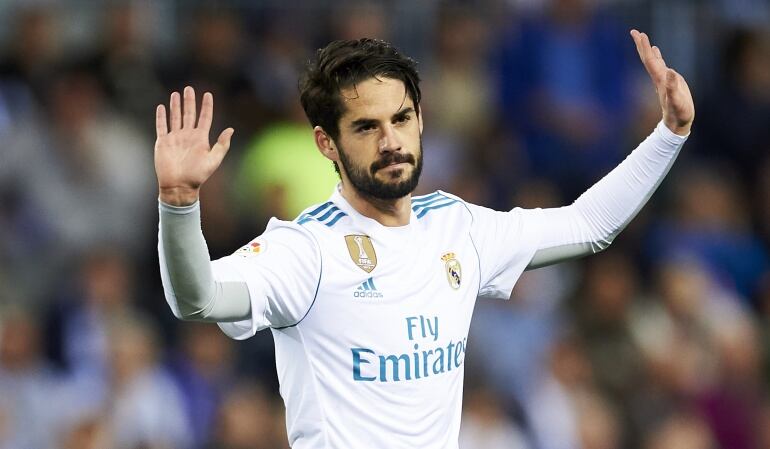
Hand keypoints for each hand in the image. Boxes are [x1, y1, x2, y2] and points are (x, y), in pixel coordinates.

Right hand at [155, 86, 233, 205]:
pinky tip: (161, 107)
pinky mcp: (163, 142)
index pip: (204, 118)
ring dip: (176, 106)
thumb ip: (222, 145)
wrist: (179, 186)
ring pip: (175, 117)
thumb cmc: (197, 175)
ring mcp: (175, 138)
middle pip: (189, 114)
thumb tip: (231, 129)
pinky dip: (161, 117)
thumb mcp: (214, 160)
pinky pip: (161, 126)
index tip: (208, 94)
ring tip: (176, 94)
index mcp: (200, 139)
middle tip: (189, 88)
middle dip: (189, 101)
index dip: (206, 106)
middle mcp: (188, 136)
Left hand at [631, 30, 694, 135]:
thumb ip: (673, 87)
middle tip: (634, 32)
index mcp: (660, 79)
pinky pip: (660, 65)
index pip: (650, 60)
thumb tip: (670, 71)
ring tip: (643, 38)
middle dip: (641, 45)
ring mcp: (662, 79)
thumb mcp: (677, 100)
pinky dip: (657, 56)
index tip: (639, 35)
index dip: (645, 47)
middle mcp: (659, 78)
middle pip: (648, 59)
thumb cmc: (678, 113)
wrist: (676, 123)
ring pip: (653, 61)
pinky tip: (656, 51)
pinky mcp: (668, 82)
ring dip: (647, 49)